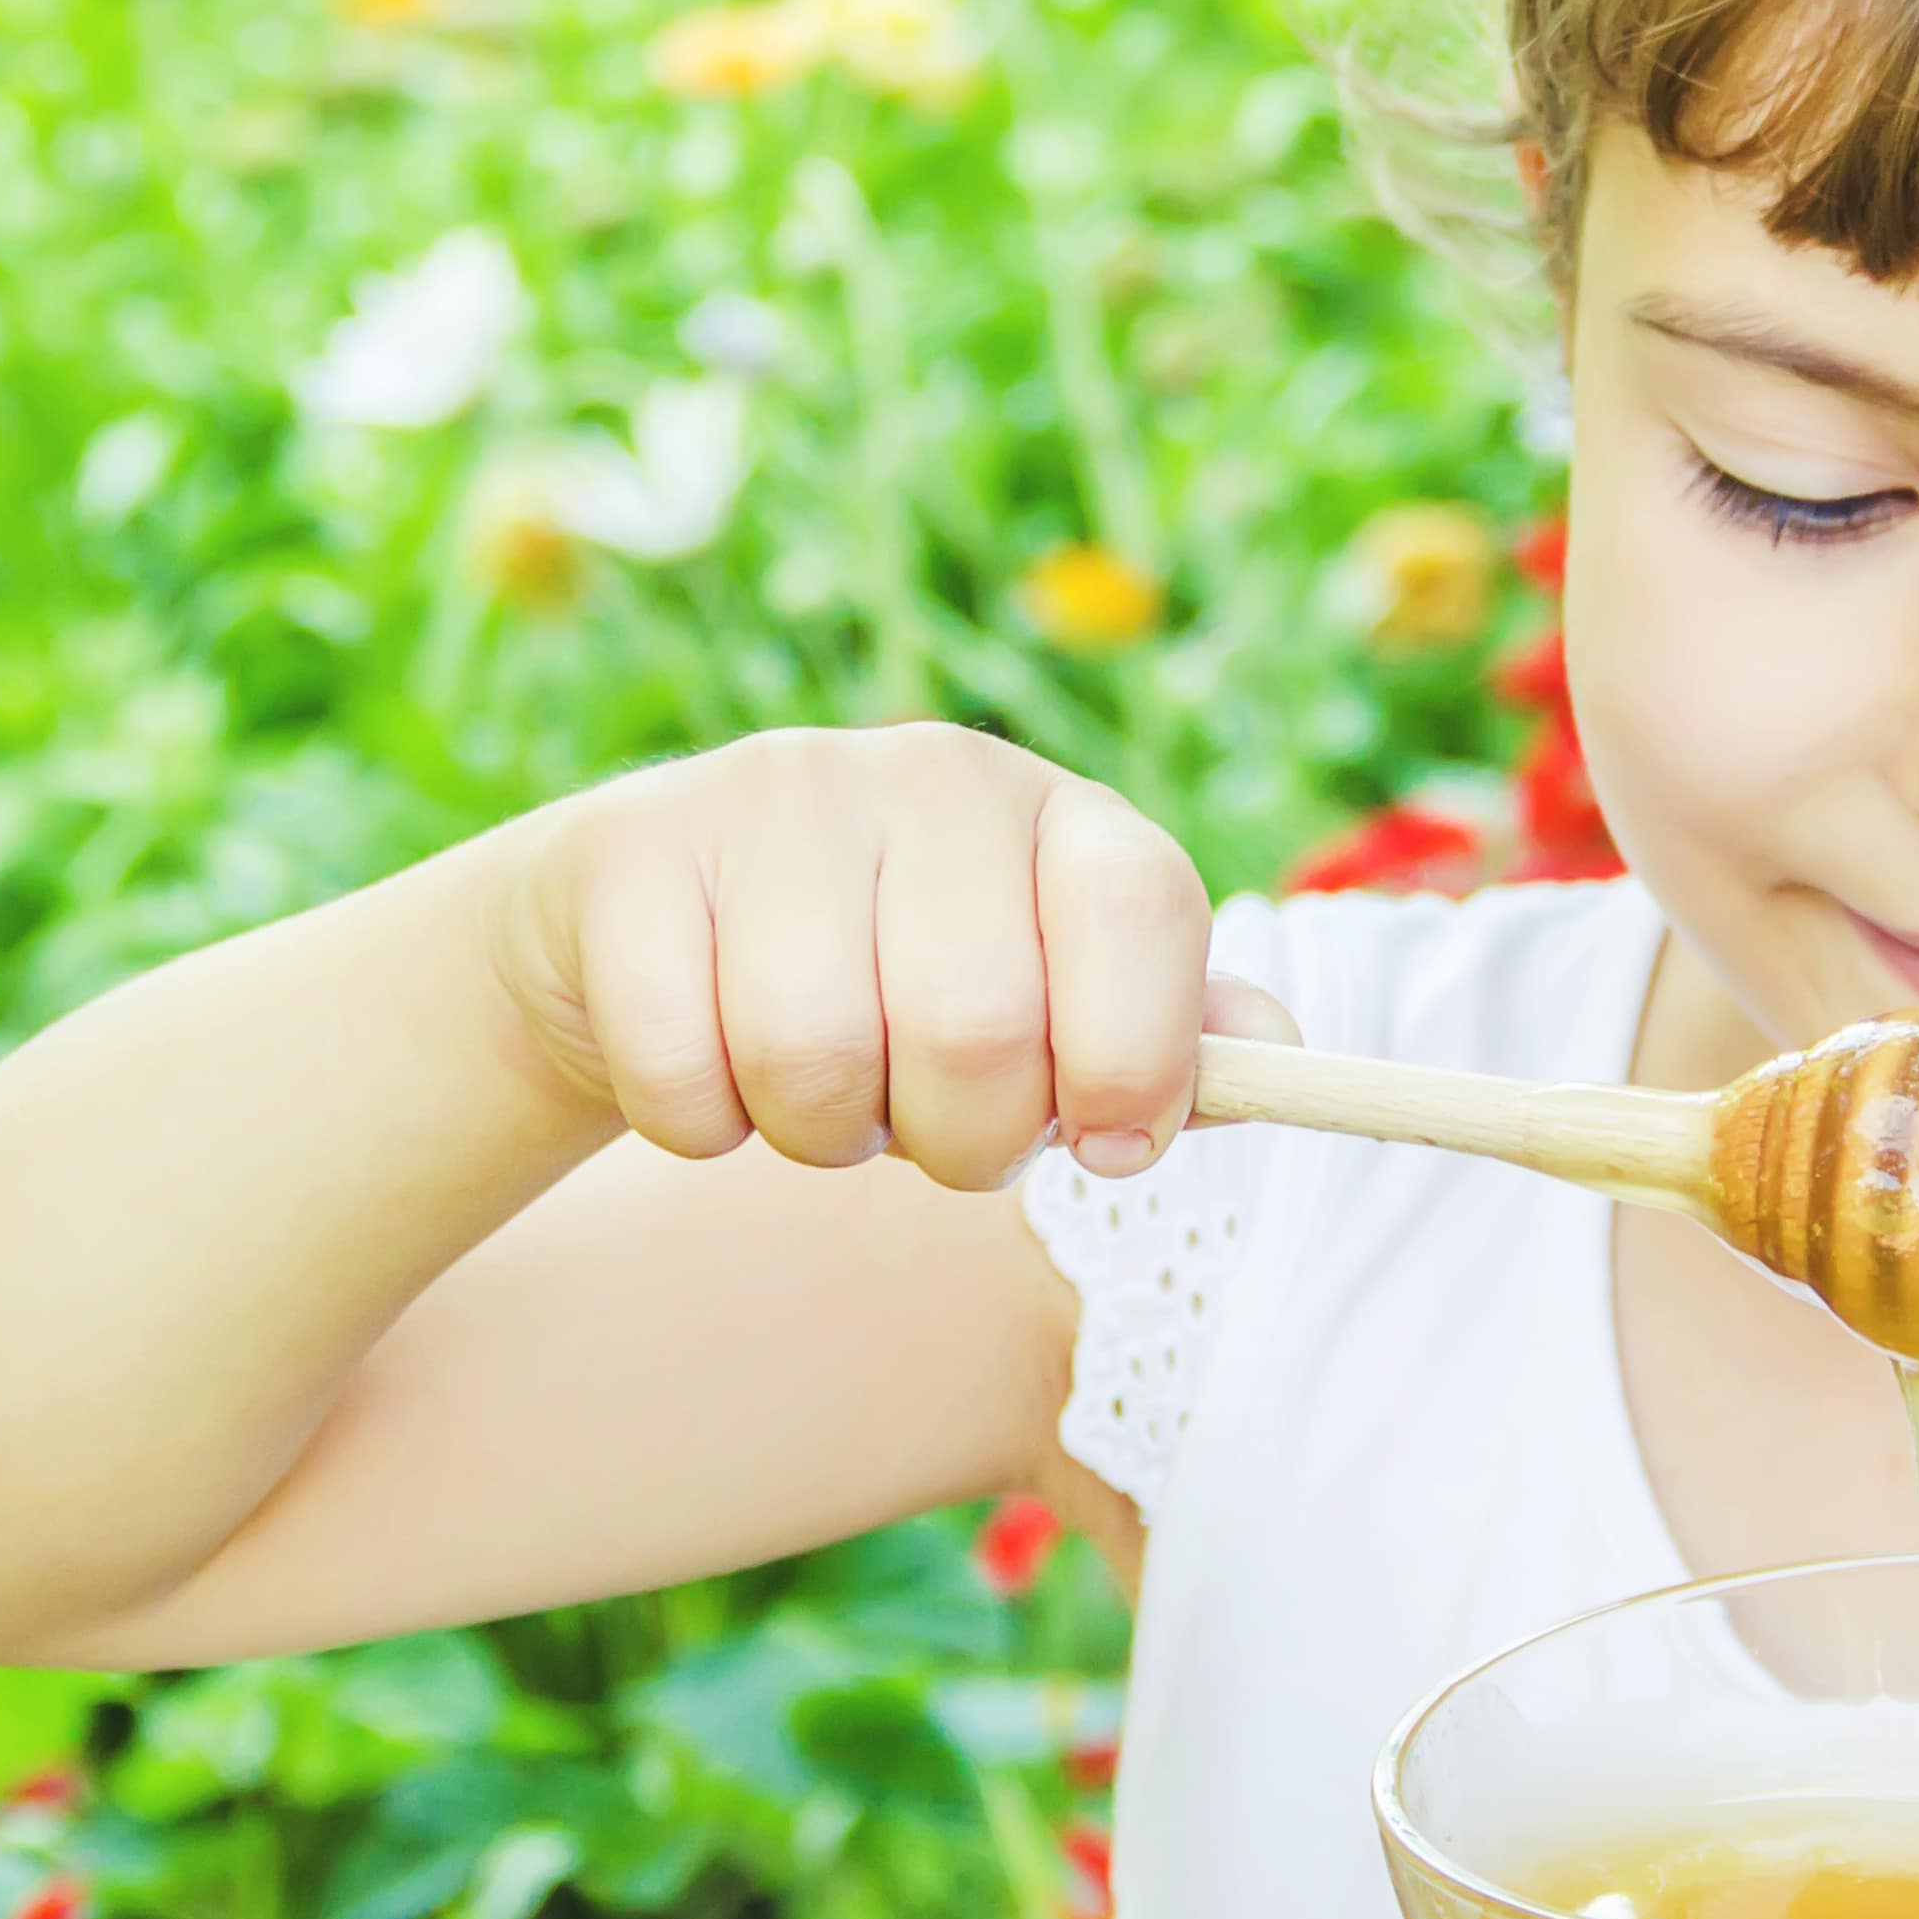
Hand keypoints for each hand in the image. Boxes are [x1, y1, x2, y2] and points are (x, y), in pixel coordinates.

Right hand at [487, 724, 1291, 1182]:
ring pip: (813, 1057)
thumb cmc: (893, 987)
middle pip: (976, 1026)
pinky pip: (679, 1072)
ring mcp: (776, 795)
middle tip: (927, 1126)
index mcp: (1058, 815)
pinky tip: (708, 1068)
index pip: (1142, 907)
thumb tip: (1287, 1056)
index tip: (1112, 1144)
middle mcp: (929, 774)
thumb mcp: (1047, 1005)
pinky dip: (697, 1125)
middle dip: (961, 1140)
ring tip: (822, 1091)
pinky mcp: (632, 849)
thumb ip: (1167, 1038)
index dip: (1136, 1057)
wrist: (652, 929)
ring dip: (820, 1136)